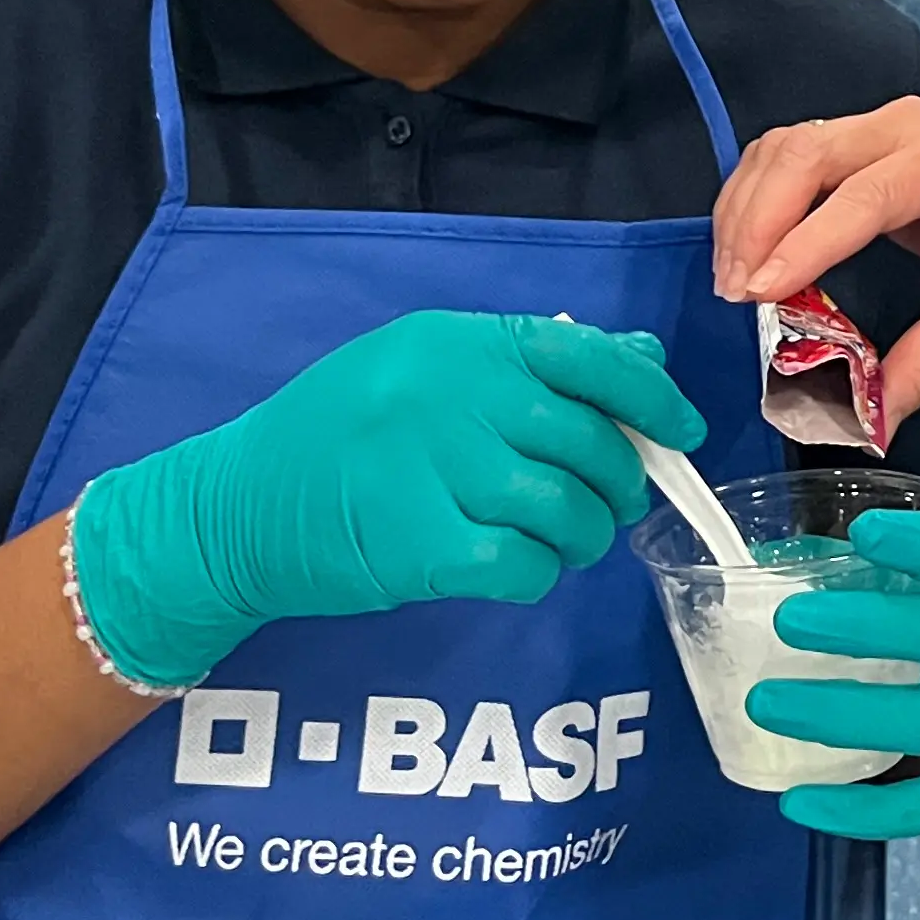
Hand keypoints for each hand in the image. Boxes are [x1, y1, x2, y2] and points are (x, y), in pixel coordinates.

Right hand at [68, 310, 705, 688]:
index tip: (682, 431)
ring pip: (566, 509)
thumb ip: (530, 366)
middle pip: (588, 442)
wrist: (237, 508)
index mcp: (459, 343)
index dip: (652, 397)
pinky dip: (536, 577)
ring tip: (556, 540)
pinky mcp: (419, 546)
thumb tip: (642, 364)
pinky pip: (523, 566)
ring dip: (581, 536)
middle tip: (609, 504)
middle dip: (620, 482)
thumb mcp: (428, 371)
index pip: (588, 358)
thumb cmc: (340, 437)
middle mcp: (451, 395)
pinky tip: (512, 570)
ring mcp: (434, 470)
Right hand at [713, 100, 919, 411]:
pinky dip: (752, 194)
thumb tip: (871, 420)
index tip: (758, 292)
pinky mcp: (850, 130)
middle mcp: (905, 126)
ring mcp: (874, 121)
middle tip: (734, 291)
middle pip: (807, 155)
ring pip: (784, 146)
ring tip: (730, 275)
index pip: (863, 198)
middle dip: (757, 222)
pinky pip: (783, 150)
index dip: (805, 244)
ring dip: (745, 208)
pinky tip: (741, 242)